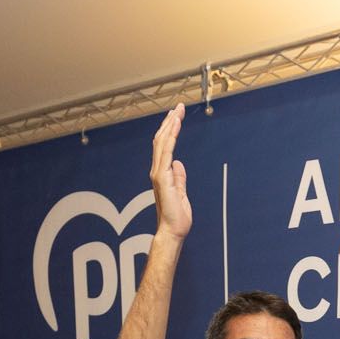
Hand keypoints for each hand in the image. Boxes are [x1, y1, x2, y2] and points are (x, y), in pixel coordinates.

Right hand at [150, 104, 191, 238]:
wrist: (173, 231)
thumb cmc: (177, 218)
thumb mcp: (181, 194)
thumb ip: (179, 179)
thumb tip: (179, 164)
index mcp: (162, 174)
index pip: (164, 147)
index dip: (170, 131)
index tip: (176, 117)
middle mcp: (157, 171)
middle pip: (161, 140)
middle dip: (170, 122)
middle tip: (178, 107)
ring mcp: (158, 173)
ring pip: (162, 142)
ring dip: (170, 125)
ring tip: (177, 111)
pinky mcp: (162, 177)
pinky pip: (166, 151)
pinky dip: (171, 136)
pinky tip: (175, 125)